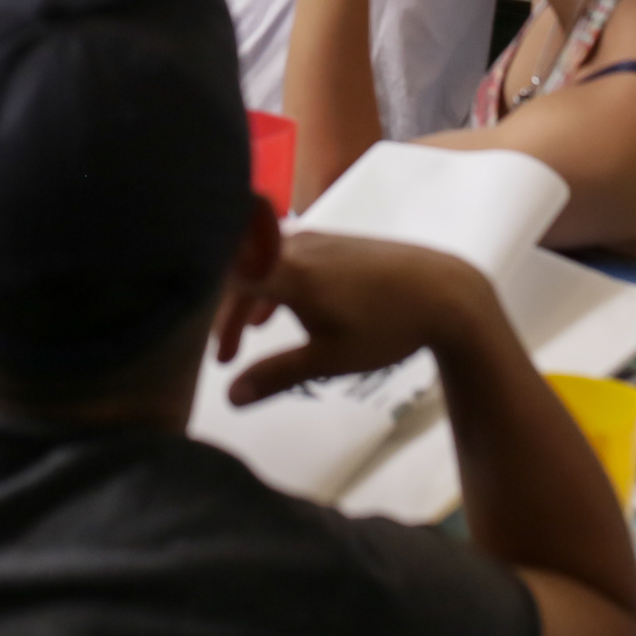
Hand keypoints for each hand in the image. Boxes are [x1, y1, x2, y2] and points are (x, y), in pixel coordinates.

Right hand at [213, 231, 493, 404]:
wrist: (447, 293)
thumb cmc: (387, 327)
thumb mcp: (329, 360)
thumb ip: (276, 376)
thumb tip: (230, 396)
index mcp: (289, 271)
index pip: (227, 269)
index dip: (201, 293)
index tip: (187, 324)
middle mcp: (297, 244)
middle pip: (240, 267)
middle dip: (221, 308)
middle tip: (219, 354)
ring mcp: (317, 239)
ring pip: (262, 263)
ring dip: (247, 299)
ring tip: (242, 340)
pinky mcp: (335, 243)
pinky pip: (283, 257)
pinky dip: (270, 285)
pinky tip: (277, 316)